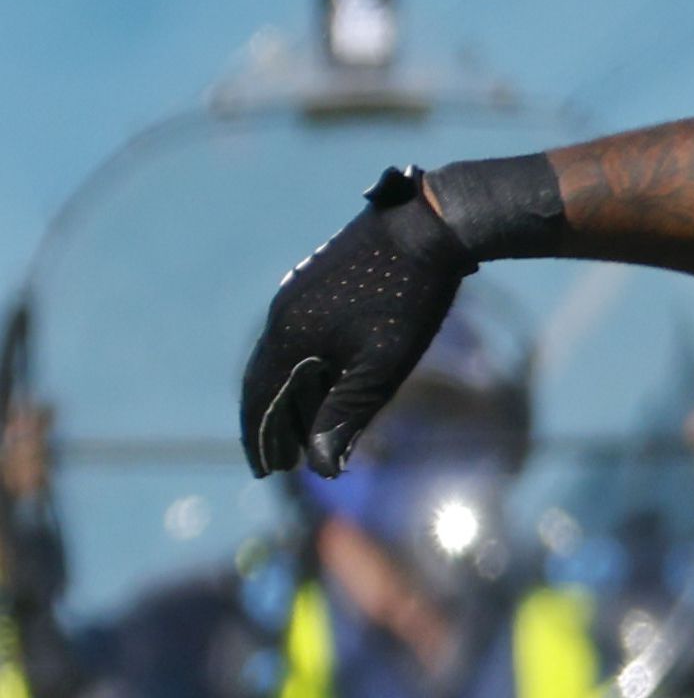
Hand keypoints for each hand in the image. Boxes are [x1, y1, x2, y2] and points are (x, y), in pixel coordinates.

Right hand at [239, 169, 474, 477]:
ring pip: (281, 356)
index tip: (265, 471)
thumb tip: (320, 469)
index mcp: (288, 336)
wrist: (430, 226)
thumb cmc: (408, 300)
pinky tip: (321, 377)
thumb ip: (345, 415)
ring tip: (300, 427)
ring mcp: (297, 293)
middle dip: (270, 423)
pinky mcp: (317, 280)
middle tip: (278, 460)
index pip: (260, 400)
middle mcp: (282, 313)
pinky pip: (297, 334)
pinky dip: (300, 367)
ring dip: (286, 395)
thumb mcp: (380, 368)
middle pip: (265, 379)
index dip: (262, 439)